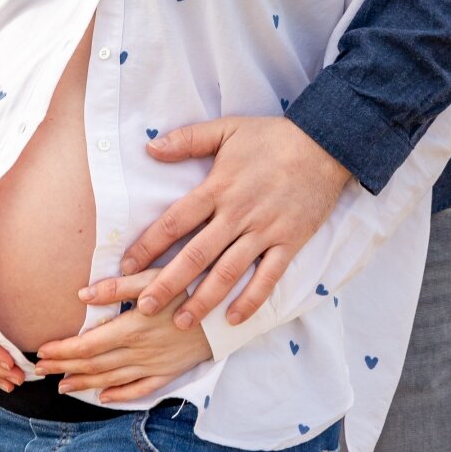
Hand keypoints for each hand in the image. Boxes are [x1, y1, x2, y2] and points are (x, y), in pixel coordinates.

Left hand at [35, 272, 212, 401]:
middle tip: (41, 369)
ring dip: (83, 384)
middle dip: (64, 367)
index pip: (87, 344)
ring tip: (62, 385)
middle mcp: (139, 351)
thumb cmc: (192, 285)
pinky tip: (104, 397)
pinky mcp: (168, 373)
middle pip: (93, 365)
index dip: (62, 350)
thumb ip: (117, 286)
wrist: (228, 313)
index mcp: (132, 327)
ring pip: (111, 380)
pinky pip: (139, 390)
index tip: (42, 350)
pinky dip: (119, 395)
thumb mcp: (155, 277)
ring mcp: (153, 366)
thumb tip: (82, 294)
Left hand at [121, 116, 350, 328]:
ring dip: (204, 299)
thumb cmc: (271, 137)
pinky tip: (232, 320)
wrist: (324, 144)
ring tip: (181, 322)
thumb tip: (149, 147)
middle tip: (143, 307)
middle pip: (197, 253)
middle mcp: (238, 213)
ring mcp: (265, 231)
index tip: (126, 264)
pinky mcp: (289, 243)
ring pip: (229, 271)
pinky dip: (251, 300)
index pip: (176, 220)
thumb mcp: (227, 129)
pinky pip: (268, 278)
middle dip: (169, 282)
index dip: (149, 243)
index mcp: (219, 187)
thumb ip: (187, 139)